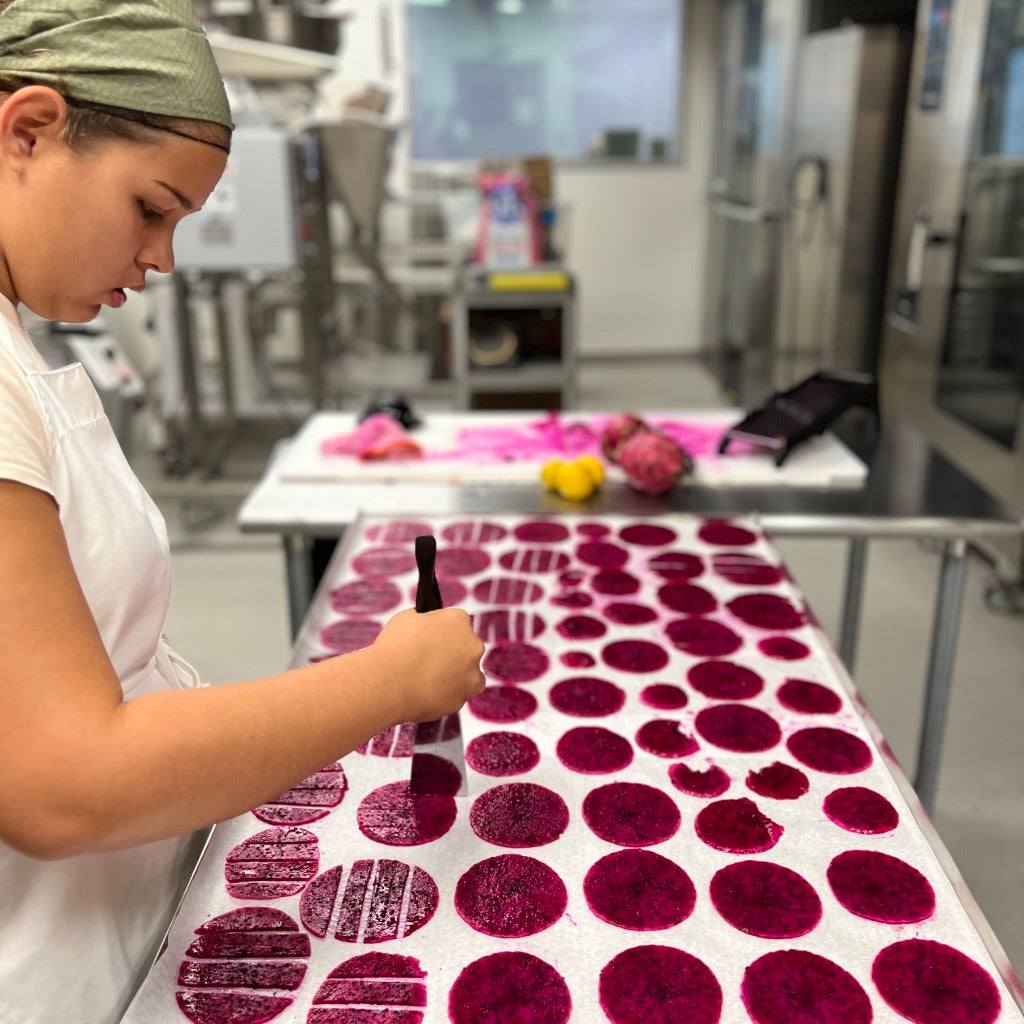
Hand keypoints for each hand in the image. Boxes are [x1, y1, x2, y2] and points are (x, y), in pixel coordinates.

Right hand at [371, 607, 485, 722]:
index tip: (432, 640)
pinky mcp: (461, 700)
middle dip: (453, 655)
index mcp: (459, 621)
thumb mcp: (406, 619)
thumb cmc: (394, 647)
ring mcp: (471, 675)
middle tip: (430, 662)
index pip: (458, 623)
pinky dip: (444, 697)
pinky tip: (424, 694)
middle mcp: (473, 646)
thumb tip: (423, 625)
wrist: (388, 682)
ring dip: (456, 678)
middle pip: (468, 649)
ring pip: (469, 676)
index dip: (443, 632)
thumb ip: (423, 620)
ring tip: (429, 681)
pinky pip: (455, 697)